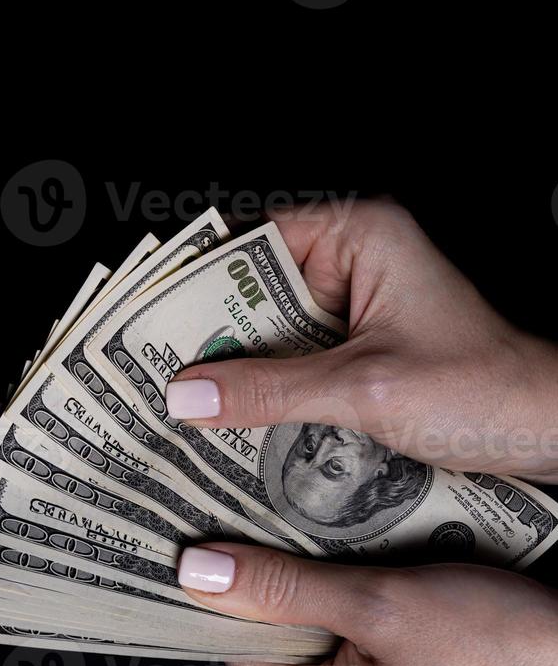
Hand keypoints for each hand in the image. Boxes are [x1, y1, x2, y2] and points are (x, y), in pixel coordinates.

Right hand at [167, 200, 557, 481]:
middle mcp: (354, 262)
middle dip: (213, 337)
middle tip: (156, 374)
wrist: (542, 430)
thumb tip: (187, 394)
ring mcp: (357, 308)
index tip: (147, 319)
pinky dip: (269, 391)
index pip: (253, 243)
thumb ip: (270, 389)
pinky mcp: (360, 350)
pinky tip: (234, 421)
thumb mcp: (362, 387)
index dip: (198, 281)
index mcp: (359, 235)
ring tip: (183, 403)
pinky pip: (297, 363)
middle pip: (257, 292)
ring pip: (274, 334)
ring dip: (239, 370)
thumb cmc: (479, 389)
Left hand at [178, 544, 557, 665]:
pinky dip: (339, 585)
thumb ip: (283, 589)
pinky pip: (342, 627)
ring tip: (299, 515)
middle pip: (266, 631)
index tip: (204, 523)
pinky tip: (345, 544)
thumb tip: (199, 573)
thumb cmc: (492, 645)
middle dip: (263, 570)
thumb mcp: (377, 604)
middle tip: (253, 505)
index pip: (230, 639)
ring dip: (305, 572)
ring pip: (306, 622)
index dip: (218, 579)